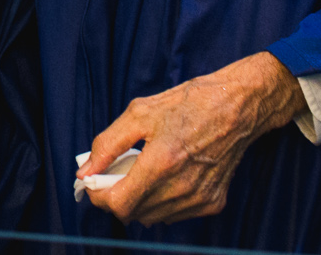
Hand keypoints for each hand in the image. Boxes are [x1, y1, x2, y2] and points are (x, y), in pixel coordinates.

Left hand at [77, 52, 302, 226]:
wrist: (235, 107)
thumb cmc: (186, 104)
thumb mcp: (139, 113)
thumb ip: (107, 144)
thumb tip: (85, 171)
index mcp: (161, 162)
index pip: (119, 204)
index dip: (99, 196)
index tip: (94, 183)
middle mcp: (181, 187)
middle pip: (133, 213)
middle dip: (117, 195)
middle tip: (117, 172)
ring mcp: (199, 199)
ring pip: (152, 217)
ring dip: (139, 200)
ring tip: (144, 172)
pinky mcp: (212, 203)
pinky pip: (174, 214)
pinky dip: (162, 201)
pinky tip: (166, 177)